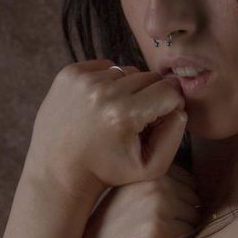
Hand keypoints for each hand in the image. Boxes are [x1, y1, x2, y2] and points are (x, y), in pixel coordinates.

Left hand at [28, 59, 187, 198]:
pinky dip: (108, 82)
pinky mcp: (69, 73)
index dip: (171, 105)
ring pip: (127, 71)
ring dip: (128, 90)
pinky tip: (100, 105)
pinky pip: (105, 66)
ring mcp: (83, 80)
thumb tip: (179, 107)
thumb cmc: (107, 171)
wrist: (57, 170)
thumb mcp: (150, 167)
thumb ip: (174, 137)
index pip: (169, 91)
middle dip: (150, 97)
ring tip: (115, 115)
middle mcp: (102, 93)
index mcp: (123, 115)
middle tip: (136, 121)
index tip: (160, 120)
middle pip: (149, 77)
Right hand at [77, 163, 203, 237]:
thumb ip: (158, 182)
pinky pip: (189, 234)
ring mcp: (159, 204)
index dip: (178, 199)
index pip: (189, 180)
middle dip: (181, 214)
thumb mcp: (131, 191)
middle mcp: (155, 182)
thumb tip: (196, 186)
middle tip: (152, 225)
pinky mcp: (161, 229)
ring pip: (194, 217)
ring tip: (152, 234)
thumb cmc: (112, 226)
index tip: (156, 211)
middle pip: (194, 198)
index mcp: (149, 170)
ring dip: (180, 229)